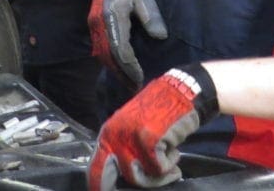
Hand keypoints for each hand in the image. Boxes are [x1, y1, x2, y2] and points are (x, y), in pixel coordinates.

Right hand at [89, 0, 166, 87]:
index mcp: (112, 17)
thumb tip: (159, 36)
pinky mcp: (94, 25)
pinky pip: (101, 48)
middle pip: (109, 56)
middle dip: (122, 73)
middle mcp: (99, 24)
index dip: (130, 67)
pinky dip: (110, 60)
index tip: (141, 77)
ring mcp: (94, 25)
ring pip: (103, 54)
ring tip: (129, 82)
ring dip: (115, 69)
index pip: (120, 50)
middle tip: (135, 87)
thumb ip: (151, 16)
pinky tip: (120, 67)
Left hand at [89, 64, 218, 189]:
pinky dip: (170, 164)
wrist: (179, 92)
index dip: (100, 186)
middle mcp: (114, 135)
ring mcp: (131, 138)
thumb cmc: (158, 114)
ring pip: (139, 177)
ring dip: (157, 175)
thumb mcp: (131, 129)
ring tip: (168, 161)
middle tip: (152, 179)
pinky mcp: (149, 140)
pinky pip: (159, 168)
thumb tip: (120, 178)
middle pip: (112, 177)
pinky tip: (174, 150)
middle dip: (133, 184)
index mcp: (107, 134)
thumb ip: (122, 150)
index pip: (95, 169)